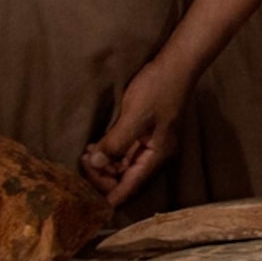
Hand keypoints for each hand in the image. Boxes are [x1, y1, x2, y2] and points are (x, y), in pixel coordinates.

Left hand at [79, 55, 196, 206]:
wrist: (177, 66)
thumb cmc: (158, 89)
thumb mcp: (134, 116)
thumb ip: (115, 142)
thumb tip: (95, 164)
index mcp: (157, 158)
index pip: (129, 190)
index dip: (106, 193)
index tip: (85, 185)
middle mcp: (156, 159)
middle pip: (125, 183)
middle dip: (102, 177)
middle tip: (84, 160)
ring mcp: (152, 149)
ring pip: (124, 170)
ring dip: (105, 166)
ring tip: (88, 152)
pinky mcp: (147, 139)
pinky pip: (126, 157)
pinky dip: (110, 155)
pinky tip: (97, 146)